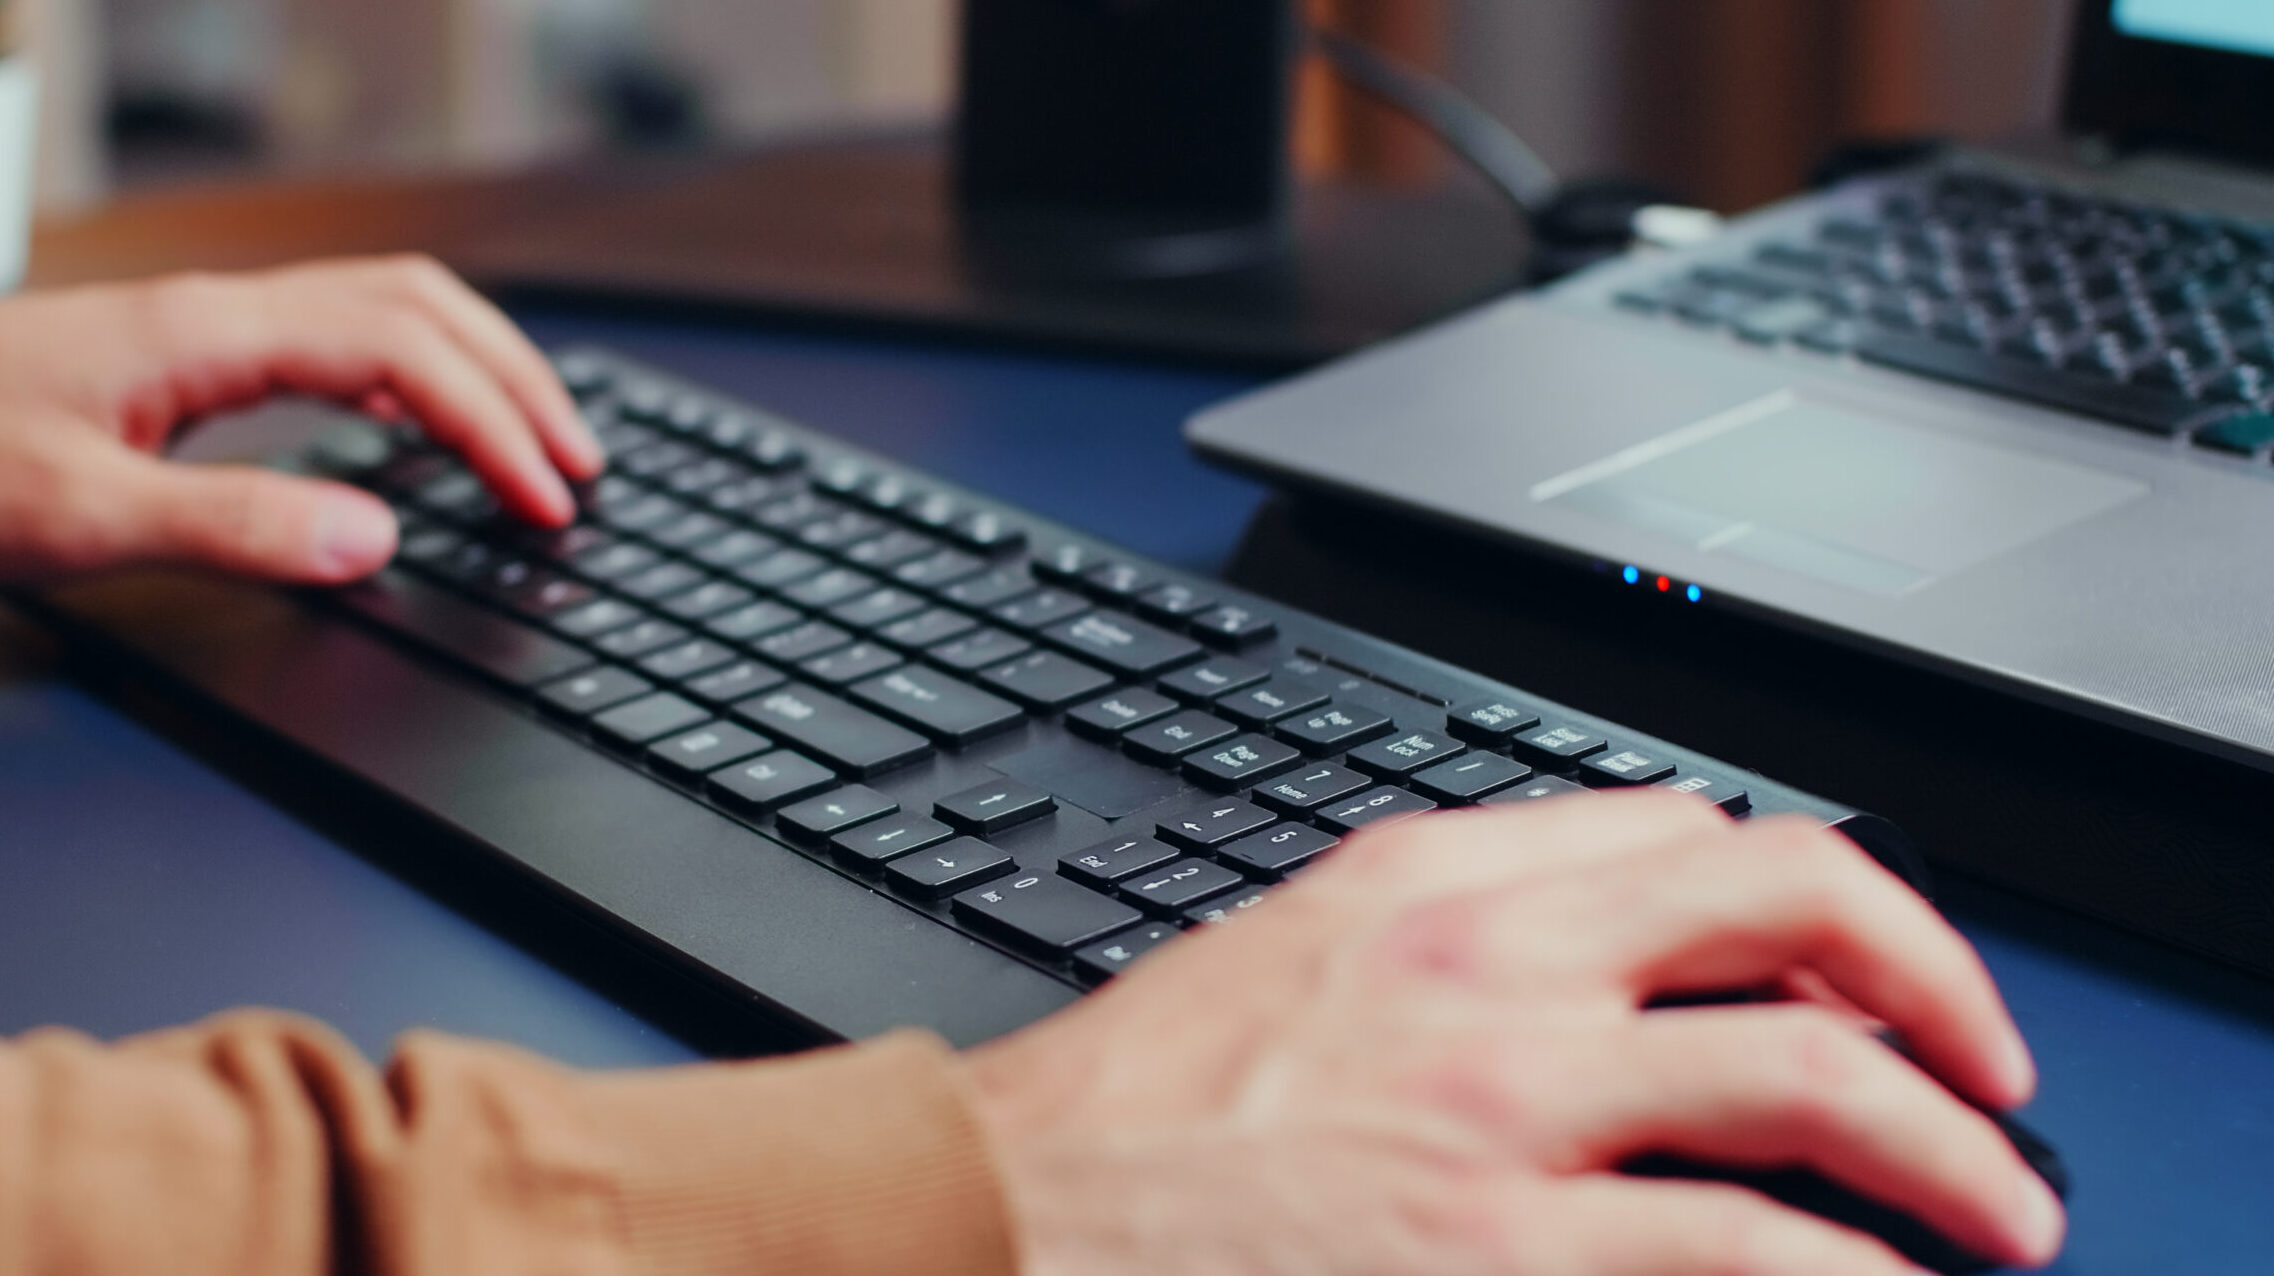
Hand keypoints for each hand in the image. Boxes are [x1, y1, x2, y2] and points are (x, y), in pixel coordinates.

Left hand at [0, 256, 601, 584]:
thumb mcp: (78, 516)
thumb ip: (234, 526)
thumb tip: (375, 535)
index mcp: (208, 335)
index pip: (403, 348)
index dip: (491, 422)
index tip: (545, 500)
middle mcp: (220, 312)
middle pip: (420, 303)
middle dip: (518, 378)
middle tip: (580, 464)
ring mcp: (208, 326)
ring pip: (389, 306)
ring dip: (480, 365)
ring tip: (537, 439)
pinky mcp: (192, 354)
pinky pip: (344, 334)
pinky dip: (420, 374)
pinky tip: (427, 426)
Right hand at [968, 792, 2064, 1274]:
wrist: (1005, 1210)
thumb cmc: (1134, 1107)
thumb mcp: (1293, 953)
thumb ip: (1446, 927)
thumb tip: (1596, 944)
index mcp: (1429, 881)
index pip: (1688, 833)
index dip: (1814, 898)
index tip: (1860, 970)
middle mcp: (1485, 967)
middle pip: (1791, 906)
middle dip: (1936, 982)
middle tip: (1990, 1068)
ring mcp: (1502, 1109)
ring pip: (1812, 1080)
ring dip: (1946, 1153)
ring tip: (1998, 1213)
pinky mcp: (1499, 1253)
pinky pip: (1746, 1252)